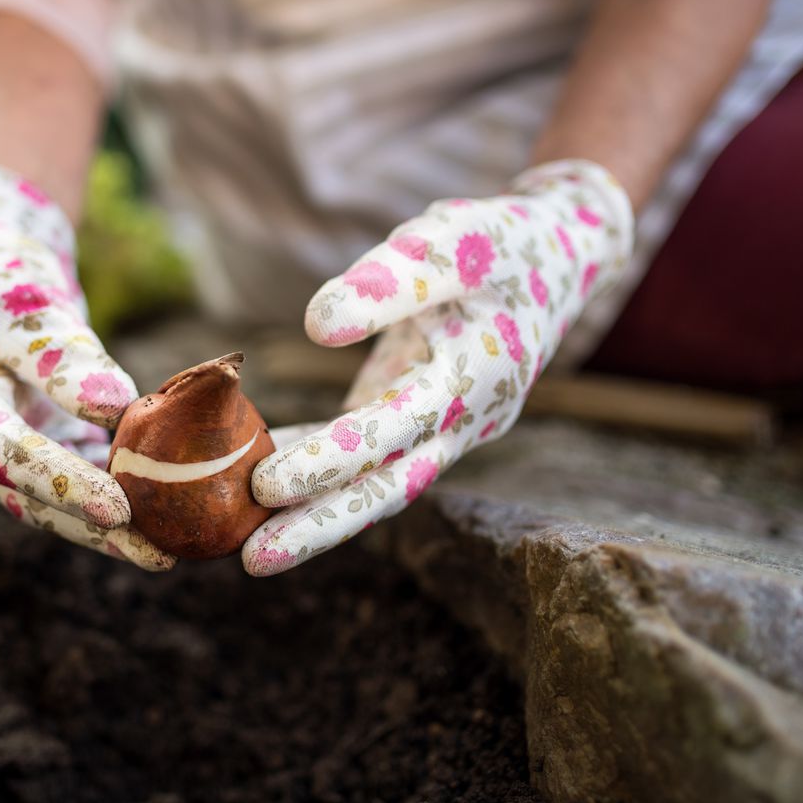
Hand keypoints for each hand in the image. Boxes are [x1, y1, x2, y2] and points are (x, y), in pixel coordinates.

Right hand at [0, 162, 174, 570]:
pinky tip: (158, 511)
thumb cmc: (2, 271)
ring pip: (45, 496)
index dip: (62, 483)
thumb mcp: (33, 302)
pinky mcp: (21, 440)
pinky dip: (107, 488)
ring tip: (166, 549)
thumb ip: (66, 359)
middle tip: (156, 556)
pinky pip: (65, 473)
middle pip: (25, 494)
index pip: (3, 451)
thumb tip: (120, 412)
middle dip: (90, 528)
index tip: (120, 509)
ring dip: (102, 525)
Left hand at [244, 160, 632, 575]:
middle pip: (386, 487)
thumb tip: (318, 325)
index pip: (394, 430)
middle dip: (320, 526)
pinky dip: (315, 464)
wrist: (557, 257)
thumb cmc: (501, 243)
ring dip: (315, 516)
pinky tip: (255, 475)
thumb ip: (391, 281)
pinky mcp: (417, 417)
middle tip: (252, 561)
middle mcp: (460, 421)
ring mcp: (441, 428)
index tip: (269, 481)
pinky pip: (364, 455)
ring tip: (246, 547)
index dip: (332, 459)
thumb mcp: (454, 240)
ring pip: (375, 484)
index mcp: (474, 380)